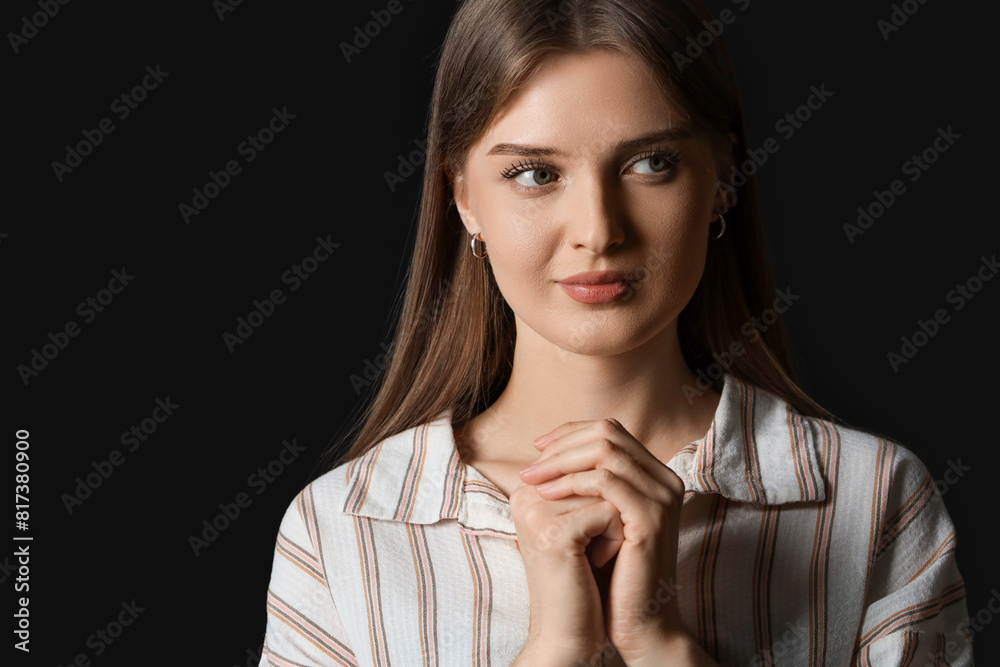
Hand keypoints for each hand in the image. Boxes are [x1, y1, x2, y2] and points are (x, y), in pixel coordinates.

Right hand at [509, 466, 625, 662]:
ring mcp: (536, 511)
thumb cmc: (582, 580)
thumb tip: (614, 439)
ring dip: (614, 524)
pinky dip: (615, 541)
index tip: (590, 532)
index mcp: (528, 489)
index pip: (583, 456)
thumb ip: (585, 484)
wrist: (569, 633)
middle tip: (595, 544)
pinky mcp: (554, 532)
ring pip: (606, 490)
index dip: (606, 493)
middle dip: (610, 507)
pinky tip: (596, 564)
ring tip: (594, 554)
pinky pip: (610, 514)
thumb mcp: (581, 522)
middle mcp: (525, 494)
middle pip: (597, 470)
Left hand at [519, 418, 687, 663]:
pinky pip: (606, 482)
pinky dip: (572, 483)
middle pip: (608, 433)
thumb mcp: (598, 519)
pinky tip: (548, 495)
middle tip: (530, 465)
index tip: (537, 450)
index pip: (610, 431)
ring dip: (561, 462)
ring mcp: (661, 497)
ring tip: (532, 480)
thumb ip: (586, 485)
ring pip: (605, 451)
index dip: (570, 434)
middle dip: (562, 445)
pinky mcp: (651, 518)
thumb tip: (542, 454)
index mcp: (654, 476)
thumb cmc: (614, 574)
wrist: (638, 622)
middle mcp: (664, 480)